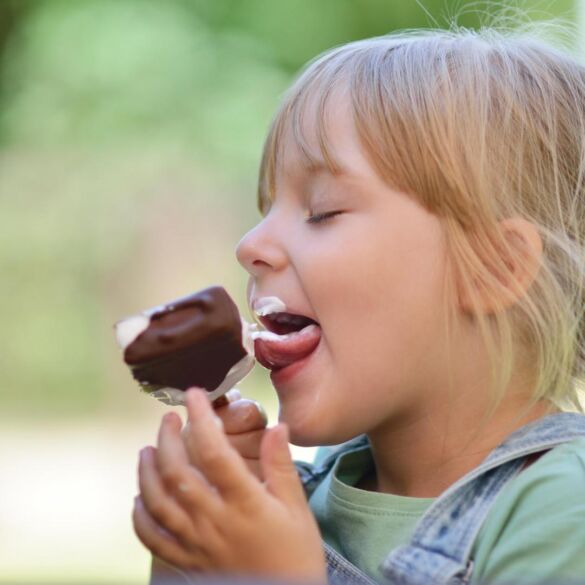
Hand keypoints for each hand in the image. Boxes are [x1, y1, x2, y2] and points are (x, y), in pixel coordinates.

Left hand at [133, 389, 326, 582]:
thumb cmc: (296, 554)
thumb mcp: (297, 508)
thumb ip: (281, 466)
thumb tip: (276, 426)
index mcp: (245, 503)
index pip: (214, 451)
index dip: (201, 418)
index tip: (194, 395)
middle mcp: (214, 521)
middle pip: (176, 473)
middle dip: (166, 439)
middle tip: (169, 418)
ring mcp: (196, 544)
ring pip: (157, 502)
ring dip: (146, 472)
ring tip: (147, 449)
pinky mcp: (187, 562)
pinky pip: (152, 539)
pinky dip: (140, 517)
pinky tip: (139, 498)